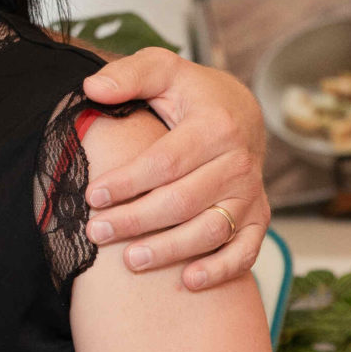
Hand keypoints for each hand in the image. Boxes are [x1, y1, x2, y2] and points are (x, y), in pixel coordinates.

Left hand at [79, 48, 269, 291]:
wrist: (242, 111)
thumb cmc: (191, 93)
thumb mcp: (161, 70)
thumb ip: (128, 75)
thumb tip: (92, 88)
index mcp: (215, 126)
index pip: (165, 163)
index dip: (127, 183)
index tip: (93, 196)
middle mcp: (240, 163)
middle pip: (182, 201)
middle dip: (136, 221)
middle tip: (96, 232)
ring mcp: (251, 193)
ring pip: (211, 230)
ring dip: (170, 250)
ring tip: (130, 261)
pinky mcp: (259, 216)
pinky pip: (245, 250)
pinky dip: (221, 269)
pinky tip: (189, 281)